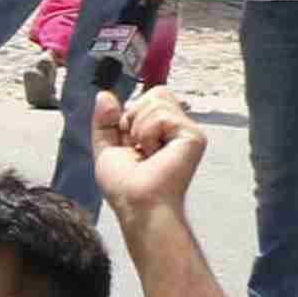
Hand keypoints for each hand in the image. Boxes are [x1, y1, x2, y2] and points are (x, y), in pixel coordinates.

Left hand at [96, 83, 207, 218]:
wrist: (137, 203)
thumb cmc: (124, 186)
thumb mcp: (106, 148)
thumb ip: (104, 121)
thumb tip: (104, 95)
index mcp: (161, 130)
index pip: (147, 98)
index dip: (129, 116)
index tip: (128, 142)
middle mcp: (177, 128)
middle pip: (156, 93)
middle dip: (134, 118)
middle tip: (138, 147)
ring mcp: (187, 131)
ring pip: (157, 101)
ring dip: (140, 129)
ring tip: (147, 153)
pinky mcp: (194, 136)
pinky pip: (161, 115)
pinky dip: (148, 134)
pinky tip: (155, 154)